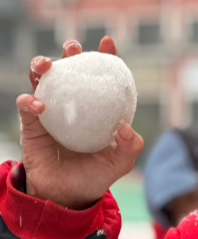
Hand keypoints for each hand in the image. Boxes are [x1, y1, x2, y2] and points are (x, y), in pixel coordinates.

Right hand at [16, 37, 143, 209]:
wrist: (66, 197)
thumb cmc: (96, 176)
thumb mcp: (120, 163)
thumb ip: (130, 146)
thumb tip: (126, 128)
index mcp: (98, 109)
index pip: (102, 78)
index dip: (105, 57)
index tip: (108, 42)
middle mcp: (75, 106)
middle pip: (70, 71)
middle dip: (70, 53)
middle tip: (72, 48)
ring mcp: (52, 112)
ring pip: (43, 80)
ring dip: (42, 66)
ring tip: (47, 65)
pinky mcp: (32, 125)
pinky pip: (26, 105)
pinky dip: (30, 100)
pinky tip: (39, 105)